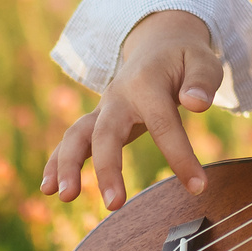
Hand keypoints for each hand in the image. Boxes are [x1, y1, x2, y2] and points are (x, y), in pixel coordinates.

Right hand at [41, 10, 227, 210]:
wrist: (158, 45)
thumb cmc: (185, 58)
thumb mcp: (203, 61)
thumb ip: (202, 81)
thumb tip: (196, 104)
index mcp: (147, 83)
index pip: (163, 123)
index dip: (180, 156)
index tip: (197, 186)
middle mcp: (119, 96)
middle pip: (106, 132)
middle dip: (108, 168)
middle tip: (114, 205)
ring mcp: (104, 109)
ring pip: (77, 135)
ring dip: (68, 165)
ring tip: (65, 197)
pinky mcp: (97, 121)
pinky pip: (72, 141)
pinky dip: (57, 163)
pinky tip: (48, 189)